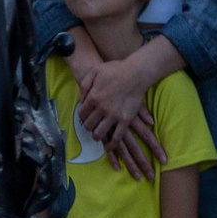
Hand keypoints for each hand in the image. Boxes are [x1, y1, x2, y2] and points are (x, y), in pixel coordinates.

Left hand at [72, 39, 166, 181]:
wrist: (135, 74)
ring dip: (96, 136)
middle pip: (89, 124)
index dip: (81, 116)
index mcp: (93, 97)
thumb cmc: (115, 70)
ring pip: (99, 133)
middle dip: (87, 126)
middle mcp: (101, 108)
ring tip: (96, 135)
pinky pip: (116, 138)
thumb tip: (81, 99)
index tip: (84, 117)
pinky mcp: (125, 121)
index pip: (82, 113)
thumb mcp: (95, 71)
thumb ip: (85, 85)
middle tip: (89, 126)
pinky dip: (111, 145)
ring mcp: (113, 116)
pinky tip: (109, 147)